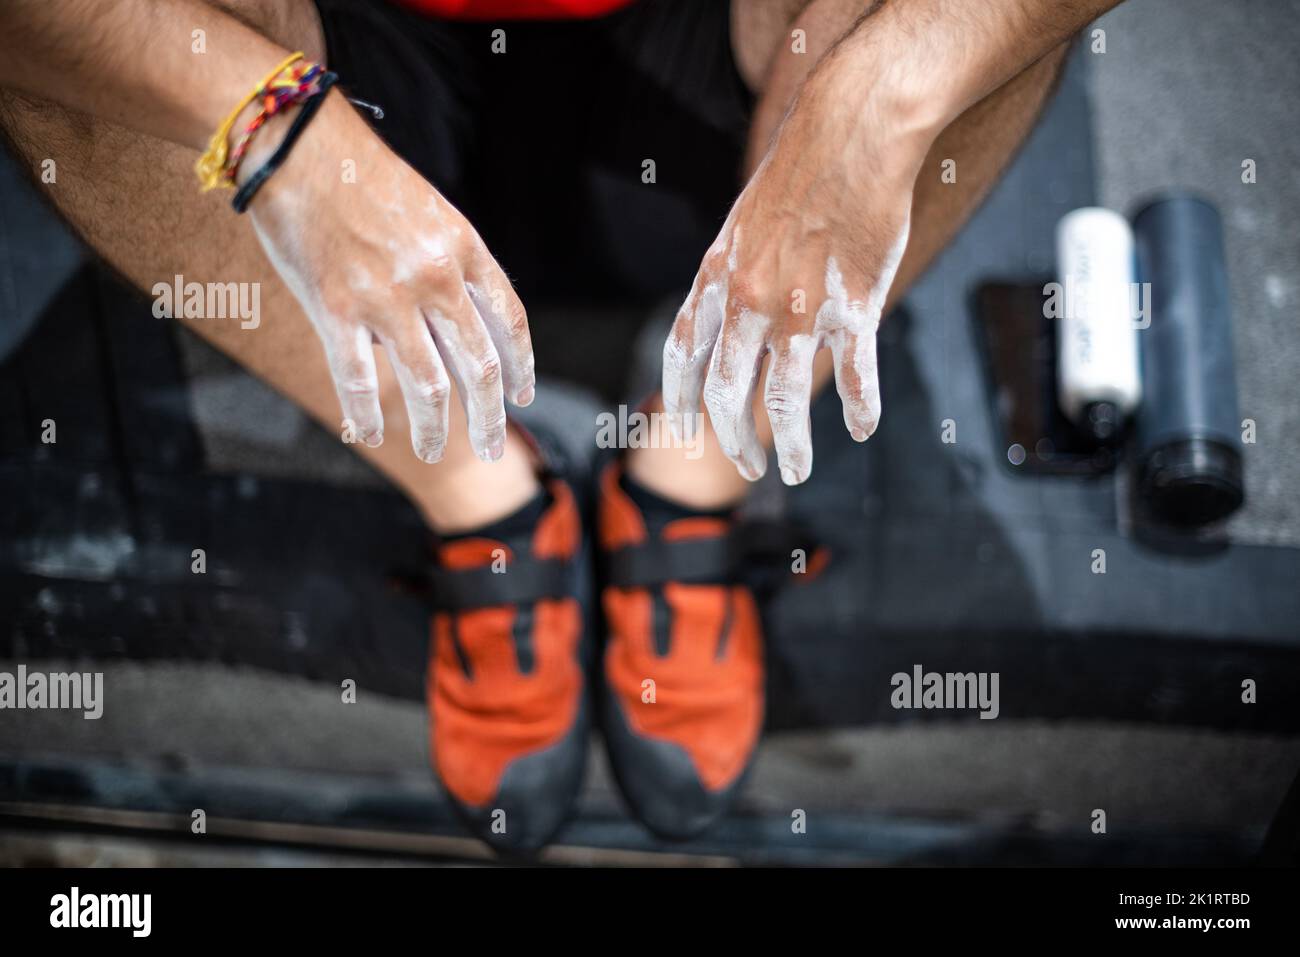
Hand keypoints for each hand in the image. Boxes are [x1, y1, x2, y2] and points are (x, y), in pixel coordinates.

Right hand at [244, 94, 532, 461]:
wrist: (297, 146)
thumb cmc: (363, 178)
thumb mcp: (432, 212)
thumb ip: (453, 264)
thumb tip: (466, 320)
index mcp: (464, 250)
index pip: (509, 322)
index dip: (521, 365)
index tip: (522, 395)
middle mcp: (435, 279)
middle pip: (477, 368)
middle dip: (489, 416)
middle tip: (491, 446)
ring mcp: (386, 299)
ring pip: (427, 388)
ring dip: (433, 431)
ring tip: (431, 452)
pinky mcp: (335, 312)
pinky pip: (358, 382)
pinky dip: (364, 416)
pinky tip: (365, 435)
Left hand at [662, 65, 926, 484]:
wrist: (851, 131)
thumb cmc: (800, 174)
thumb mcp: (742, 225)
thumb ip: (730, 278)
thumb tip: (723, 323)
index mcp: (717, 277)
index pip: (682, 356)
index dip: (680, 402)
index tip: (684, 433)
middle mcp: (750, 299)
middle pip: (726, 394)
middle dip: (734, 441)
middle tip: (751, 466)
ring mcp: (801, 306)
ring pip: (784, 401)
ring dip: (792, 448)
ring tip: (798, 473)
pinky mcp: (854, 306)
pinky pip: (853, 375)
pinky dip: (859, 409)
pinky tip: (862, 428)